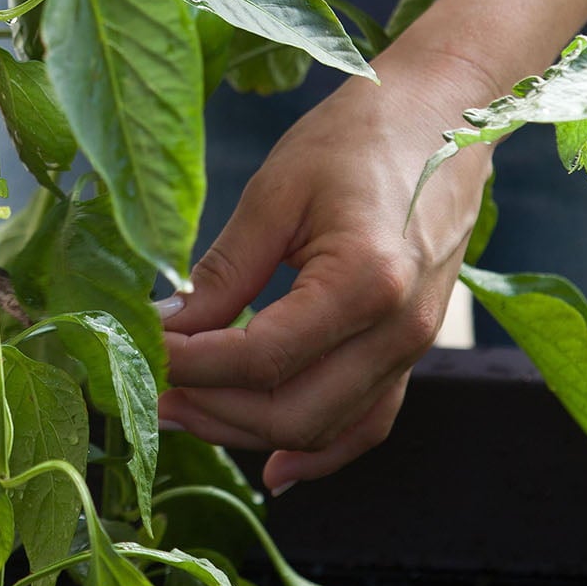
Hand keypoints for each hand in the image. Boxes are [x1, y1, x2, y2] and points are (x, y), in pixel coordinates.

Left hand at [157, 52, 492, 491]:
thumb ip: (224, 271)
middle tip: (150, 390)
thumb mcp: (276, 190)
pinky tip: (272, 467)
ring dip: (249, 431)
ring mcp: (413, 347)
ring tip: (184, 410)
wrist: (444, 119)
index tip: (142, 352)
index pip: (262, 358)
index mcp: (366, 282)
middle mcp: (400, 330)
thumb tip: (167, 327)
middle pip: (293, 411)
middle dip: (212, 409)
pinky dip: (319, 451)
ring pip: (324, 428)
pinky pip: (365, 422)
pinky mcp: (412, 350)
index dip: (192, 366)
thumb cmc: (358, 137)